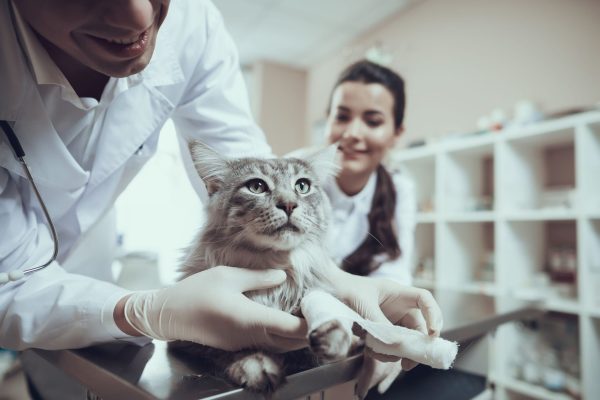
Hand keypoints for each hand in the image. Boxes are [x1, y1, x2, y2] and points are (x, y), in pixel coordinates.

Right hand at [116, 266, 307, 351]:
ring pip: (278, 345)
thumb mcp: (228, 276)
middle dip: (307, 332)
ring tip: (308, 317)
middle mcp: (249, 337)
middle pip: (289, 342)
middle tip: (323, 315)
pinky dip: (280, 336)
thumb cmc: (197, 292)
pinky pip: (265, 343)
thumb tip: (281, 276)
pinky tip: (284, 322)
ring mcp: (242, 344)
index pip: (290, 328)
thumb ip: (257, 278)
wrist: (168, 315)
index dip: (310, 324)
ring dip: (294, 335)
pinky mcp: (235, 345)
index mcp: (250, 319)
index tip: (324, 313)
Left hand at [328, 269, 442, 397]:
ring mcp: (390, 319)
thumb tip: (396, 344)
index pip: (424, 299)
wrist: (325, 290)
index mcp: (397, 292)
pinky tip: (373, 353)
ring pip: (405, 340)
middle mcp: (397, 306)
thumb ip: (379, 323)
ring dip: (398, 352)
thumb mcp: (362, 305)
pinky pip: (390, 345)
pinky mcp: (380, 331)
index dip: (434, 315)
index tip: (432, 333)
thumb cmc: (344, 289)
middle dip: (416, 345)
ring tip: (381, 355)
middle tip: (409, 363)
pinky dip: (385, 353)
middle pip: (418, 326)